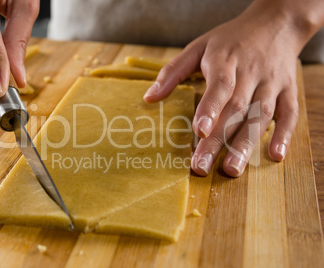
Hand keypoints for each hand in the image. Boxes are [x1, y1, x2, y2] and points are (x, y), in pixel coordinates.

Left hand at [143, 0, 322, 176]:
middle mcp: (251, 73)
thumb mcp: (197, 47)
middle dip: (218, 140)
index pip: (220, 86)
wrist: (274, 23)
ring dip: (247, 144)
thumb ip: (173, 72)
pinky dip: (284, 134)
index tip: (199, 131)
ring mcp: (272, 83)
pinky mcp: (288, 90)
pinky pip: (290, 113)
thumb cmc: (229, 40)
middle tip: (201, 167)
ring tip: (231, 169)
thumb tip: (149, 97)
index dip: (210, 109)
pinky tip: (275, 155)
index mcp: (225, 60)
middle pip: (235, 109)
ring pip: (261, 116)